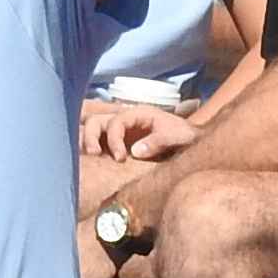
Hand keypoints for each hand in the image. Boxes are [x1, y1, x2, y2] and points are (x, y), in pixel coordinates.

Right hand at [81, 101, 196, 162]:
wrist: (192, 144)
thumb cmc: (186, 138)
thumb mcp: (177, 136)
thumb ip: (158, 141)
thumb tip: (134, 151)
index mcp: (138, 114)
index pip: (116, 121)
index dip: (114, 138)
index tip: (120, 158)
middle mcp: (125, 120)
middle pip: (97, 121)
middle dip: (92, 136)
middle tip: (95, 155)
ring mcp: (119, 132)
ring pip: (92, 129)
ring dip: (86, 141)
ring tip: (88, 158)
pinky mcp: (117, 145)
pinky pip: (97, 143)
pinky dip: (89, 149)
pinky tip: (88, 162)